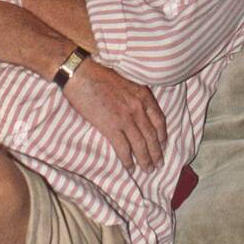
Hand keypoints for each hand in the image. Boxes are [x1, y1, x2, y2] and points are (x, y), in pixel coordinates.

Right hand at [61, 57, 166, 173]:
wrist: (80, 73)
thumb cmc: (98, 74)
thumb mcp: (125, 81)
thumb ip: (134, 96)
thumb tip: (135, 110)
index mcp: (142, 95)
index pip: (159, 120)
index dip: (162, 135)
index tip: (163, 145)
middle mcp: (138, 108)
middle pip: (151, 135)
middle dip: (156, 152)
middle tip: (159, 164)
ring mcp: (125, 118)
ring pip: (140, 145)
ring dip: (145, 160)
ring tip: (147, 170)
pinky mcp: (111, 127)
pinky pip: (123, 148)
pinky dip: (128, 160)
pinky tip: (130, 167)